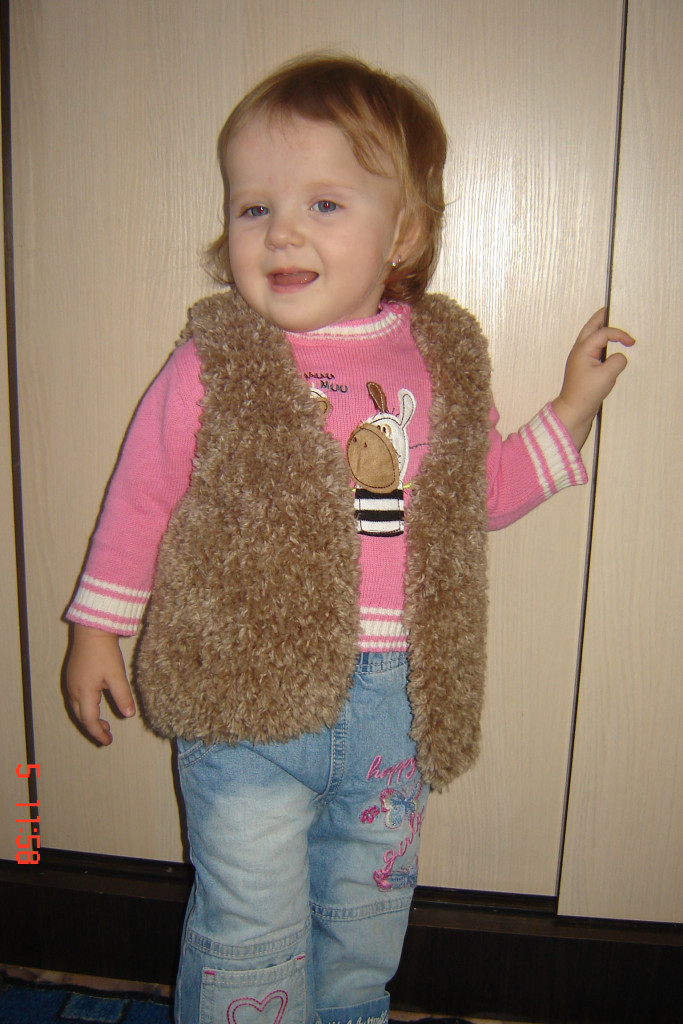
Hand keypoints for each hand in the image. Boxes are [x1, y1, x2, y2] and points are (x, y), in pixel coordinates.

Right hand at [66, 624, 135, 743]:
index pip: (89, 720)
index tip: (108, 741)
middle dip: (93, 727)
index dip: (98, 732)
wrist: (91, 630)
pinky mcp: (73, 675)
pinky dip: (85, 707)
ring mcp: (71, 682)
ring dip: (89, 717)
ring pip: (77, 707)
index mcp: (84, 692)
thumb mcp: (116, 675)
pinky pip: (77, 698)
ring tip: (104, 723)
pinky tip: (96, 704)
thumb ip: (122, 696)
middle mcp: (73, 690)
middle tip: (107, 733)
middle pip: (80, 716)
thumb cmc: (104, 652)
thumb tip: (128, 715)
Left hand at [552, 309, 634, 450]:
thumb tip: (619, 357)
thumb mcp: (607, 376)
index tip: (631, 342)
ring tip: (609, 321)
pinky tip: (606, 343)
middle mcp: (579, 350)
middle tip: (610, 309)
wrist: (573, 409)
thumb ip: (617, 361)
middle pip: (590, 327)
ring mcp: (579, 357)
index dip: (619, 334)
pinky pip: (590, 346)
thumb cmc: (586, 393)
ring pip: (588, 335)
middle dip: (601, 317)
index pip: (604, 333)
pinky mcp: (582, 366)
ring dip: (599, 327)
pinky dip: (598, 340)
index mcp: (583, 349)